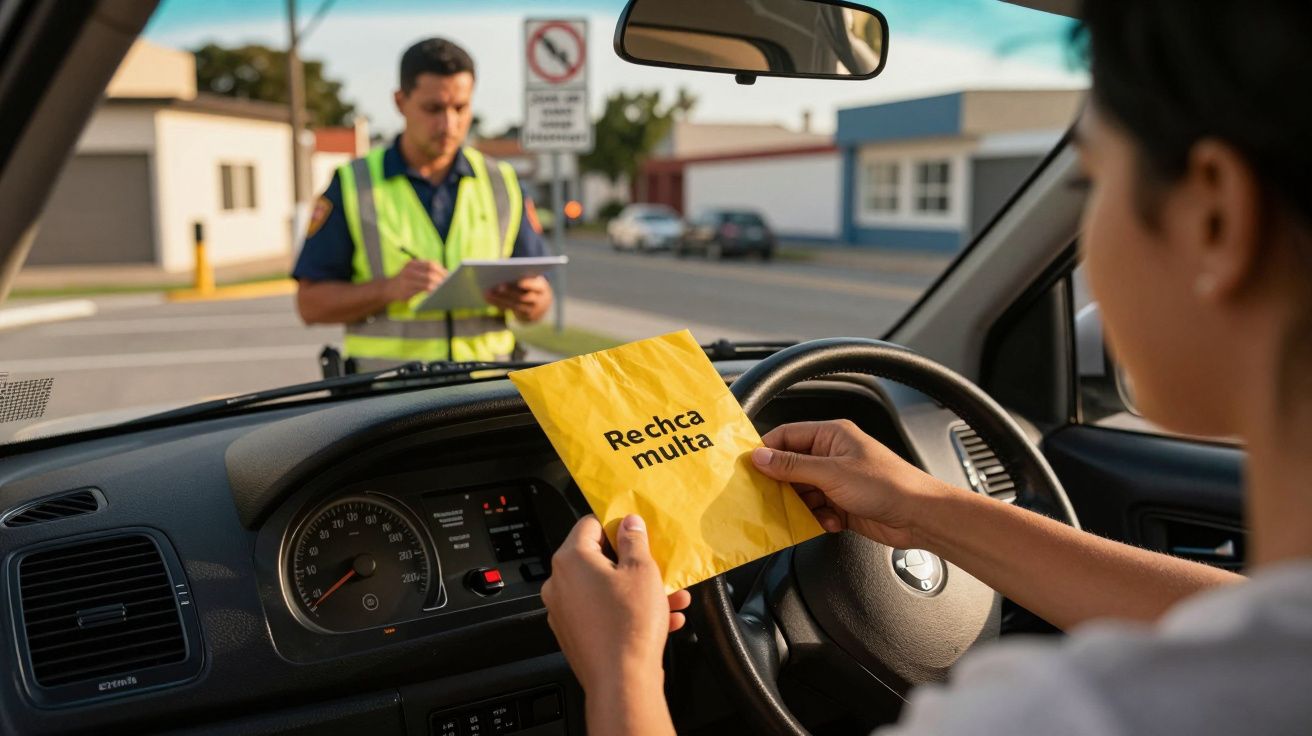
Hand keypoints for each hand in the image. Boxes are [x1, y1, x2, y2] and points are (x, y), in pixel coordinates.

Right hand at [383, 259, 445, 302]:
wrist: (388, 289)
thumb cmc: (405, 281)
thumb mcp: (413, 272)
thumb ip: (425, 271)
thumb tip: (446, 275)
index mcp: (413, 263)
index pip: (431, 264)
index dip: (442, 270)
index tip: (450, 276)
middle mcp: (409, 269)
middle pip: (430, 272)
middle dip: (441, 278)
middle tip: (449, 284)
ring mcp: (407, 279)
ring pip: (427, 281)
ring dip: (437, 285)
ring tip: (445, 289)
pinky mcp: (406, 290)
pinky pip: (422, 290)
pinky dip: (430, 292)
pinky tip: (436, 293)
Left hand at [484, 275, 552, 321]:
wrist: (542, 304)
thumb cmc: (532, 286)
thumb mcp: (532, 280)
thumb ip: (522, 276)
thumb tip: (502, 271)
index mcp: (541, 288)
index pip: (536, 286)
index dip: (528, 284)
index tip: (518, 281)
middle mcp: (538, 301)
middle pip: (523, 297)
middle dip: (510, 291)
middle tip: (498, 286)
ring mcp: (531, 310)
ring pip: (514, 305)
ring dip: (500, 299)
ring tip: (487, 292)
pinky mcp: (522, 316)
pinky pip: (509, 309)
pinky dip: (498, 304)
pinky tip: (488, 298)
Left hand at [541, 515, 689, 698]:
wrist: (622, 682)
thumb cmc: (629, 626)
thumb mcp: (642, 571)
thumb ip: (634, 540)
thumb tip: (628, 523)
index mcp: (570, 559)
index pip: (590, 524)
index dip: (616, 525)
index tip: (637, 534)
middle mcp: (559, 584)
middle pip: (598, 558)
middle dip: (632, 563)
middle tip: (657, 567)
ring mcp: (564, 611)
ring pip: (605, 588)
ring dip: (637, 589)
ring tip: (671, 597)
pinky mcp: (575, 634)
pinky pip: (603, 612)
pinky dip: (628, 611)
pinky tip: (662, 618)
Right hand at [751, 419, 953, 548]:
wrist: (919, 516)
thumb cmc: (887, 485)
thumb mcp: (832, 473)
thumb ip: (792, 466)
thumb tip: (760, 457)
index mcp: (831, 435)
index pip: (786, 436)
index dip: (766, 451)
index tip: (748, 468)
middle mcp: (832, 455)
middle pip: (791, 467)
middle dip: (783, 485)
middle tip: (769, 498)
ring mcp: (837, 480)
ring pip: (802, 492)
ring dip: (802, 506)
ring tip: (810, 512)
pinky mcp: (842, 504)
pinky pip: (816, 510)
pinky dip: (817, 518)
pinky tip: (830, 521)